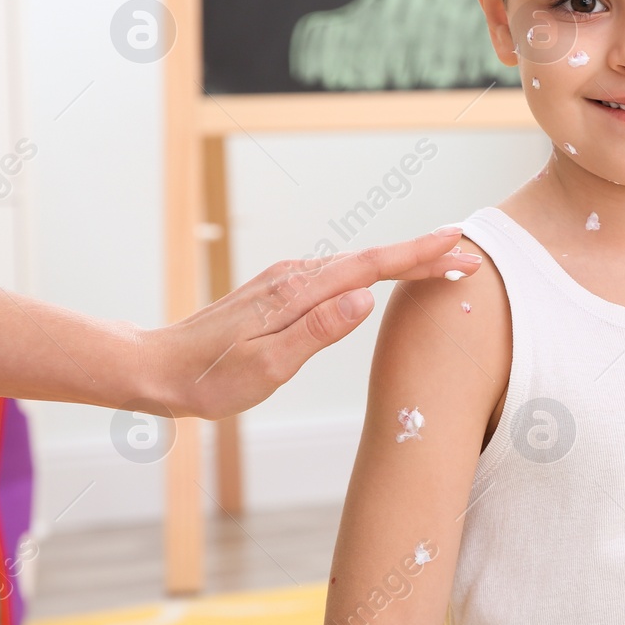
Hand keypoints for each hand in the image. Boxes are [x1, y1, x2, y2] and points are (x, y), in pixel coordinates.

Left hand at [140, 227, 482, 419]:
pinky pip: (338, 275)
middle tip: (468, 256)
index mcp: (297, 293)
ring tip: (441, 262)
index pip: (371, 267)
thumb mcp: (267, 366)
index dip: (418, 256)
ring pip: (356, 266)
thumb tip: (365, 298)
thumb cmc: (209, 379)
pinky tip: (384, 277)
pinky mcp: (281, 292)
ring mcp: (287, 282)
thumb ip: (318, 330)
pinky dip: (372, 272)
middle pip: (371, 260)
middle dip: (422, 255)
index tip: (458, 245)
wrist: (156, 368)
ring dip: (400, 262)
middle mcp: (295, 277)